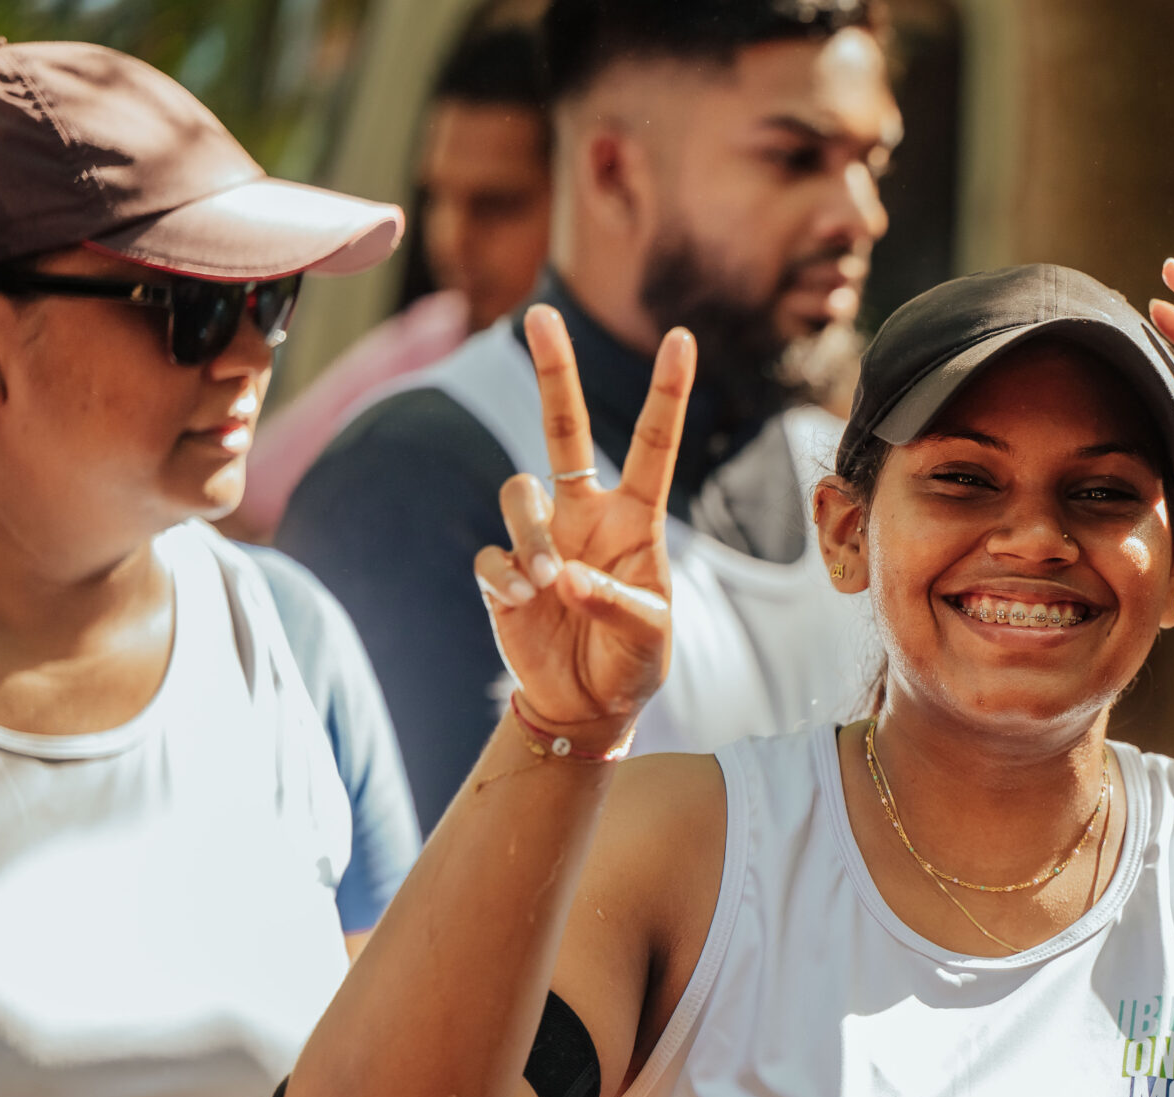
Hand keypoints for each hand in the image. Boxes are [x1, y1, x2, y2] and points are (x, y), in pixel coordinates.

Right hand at [473, 306, 695, 738]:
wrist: (586, 705)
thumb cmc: (632, 663)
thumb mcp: (648, 638)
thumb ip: (615, 604)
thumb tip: (561, 576)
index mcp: (635, 520)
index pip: (653, 445)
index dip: (667, 393)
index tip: (682, 338)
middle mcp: (584, 515)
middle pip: (562, 427)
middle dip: (553, 370)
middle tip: (541, 315)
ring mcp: (539, 538)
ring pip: (518, 493)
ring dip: (530, 536)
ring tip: (547, 586)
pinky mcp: (501, 571)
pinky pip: (491, 553)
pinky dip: (505, 576)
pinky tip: (522, 603)